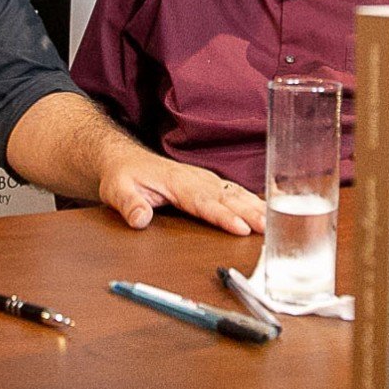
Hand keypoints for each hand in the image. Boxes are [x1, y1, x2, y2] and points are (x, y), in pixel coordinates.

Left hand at [97, 149, 265, 236]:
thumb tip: (139, 220)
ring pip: (234, 193)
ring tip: (273, 222)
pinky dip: (252, 199)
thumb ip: (128, 204)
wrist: (125, 159)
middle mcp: (195, 178)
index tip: (240, 227)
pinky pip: (233, 191)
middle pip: (226, 198)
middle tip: (268, 228)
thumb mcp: (116, 190)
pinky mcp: (208, 183)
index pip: (203, 202)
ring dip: (255, 206)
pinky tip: (266, 209)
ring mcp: (204, 179)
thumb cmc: (124, 175)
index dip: (223, 216)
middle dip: (249, 213)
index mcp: (176, 181)